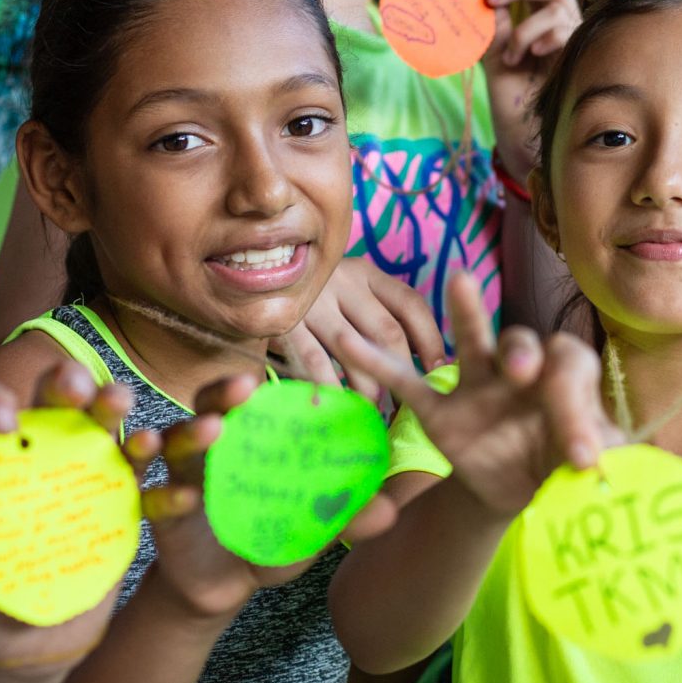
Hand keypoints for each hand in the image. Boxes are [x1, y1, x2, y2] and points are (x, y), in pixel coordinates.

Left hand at [0, 363, 136, 673]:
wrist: (27, 651)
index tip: (5, 422)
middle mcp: (43, 461)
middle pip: (56, 407)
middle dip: (67, 384)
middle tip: (77, 385)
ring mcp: (87, 483)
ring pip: (106, 434)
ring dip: (118, 413)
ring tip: (127, 408)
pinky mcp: (122, 513)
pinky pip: (148, 492)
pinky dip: (166, 489)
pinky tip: (183, 491)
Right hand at [134, 376, 366, 621]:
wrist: (222, 588)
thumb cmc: (269, 541)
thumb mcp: (310, 531)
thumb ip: (345, 519)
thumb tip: (391, 512)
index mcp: (247, 441)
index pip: (251, 400)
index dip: (263, 384)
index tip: (282, 374)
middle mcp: (208, 448)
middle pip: (206, 406)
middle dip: (222, 393)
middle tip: (244, 386)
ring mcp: (179, 478)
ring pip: (173, 442)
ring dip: (189, 433)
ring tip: (211, 430)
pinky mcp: (157, 514)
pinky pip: (155, 498)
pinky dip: (168, 497)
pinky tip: (186, 498)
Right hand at [277, 252, 446, 401]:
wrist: (242, 272)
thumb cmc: (309, 297)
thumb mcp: (346, 293)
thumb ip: (377, 315)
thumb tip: (423, 361)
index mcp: (366, 272)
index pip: (410, 304)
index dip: (430, 340)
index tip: (439, 370)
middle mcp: (343, 280)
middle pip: (386, 332)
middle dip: (402, 374)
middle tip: (406, 405)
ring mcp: (313, 301)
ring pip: (354, 351)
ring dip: (368, 388)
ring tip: (374, 410)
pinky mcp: (284, 322)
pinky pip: (313, 361)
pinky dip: (328, 386)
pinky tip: (335, 404)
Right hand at [334, 273, 607, 518]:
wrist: (517, 488)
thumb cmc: (559, 462)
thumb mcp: (580, 464)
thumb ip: (590, 456)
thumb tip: (592, 466)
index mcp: (564, 379)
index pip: (572, 371)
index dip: (578, 407)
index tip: (580, 458)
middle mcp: (522, 371)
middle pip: (523, 345)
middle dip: (522, 354)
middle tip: (522, 372)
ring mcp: (477, 386)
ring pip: (472, 343)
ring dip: (467, 314)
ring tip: (461, 282)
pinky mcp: (440, 411)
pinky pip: (408, 385)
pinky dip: (379, 364)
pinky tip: (351, 343)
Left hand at [477, 0, 580, 176]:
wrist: (524, 134)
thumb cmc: (511, 95)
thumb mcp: (493, 52)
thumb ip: (494, 22)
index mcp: (542, 17)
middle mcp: (564, 24)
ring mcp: (576, 39)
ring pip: (558, 5)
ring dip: (526, 27)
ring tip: (512, 56)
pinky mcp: (582, 55)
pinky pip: (565, 29)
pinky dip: (543, 37)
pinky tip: (529, 56)